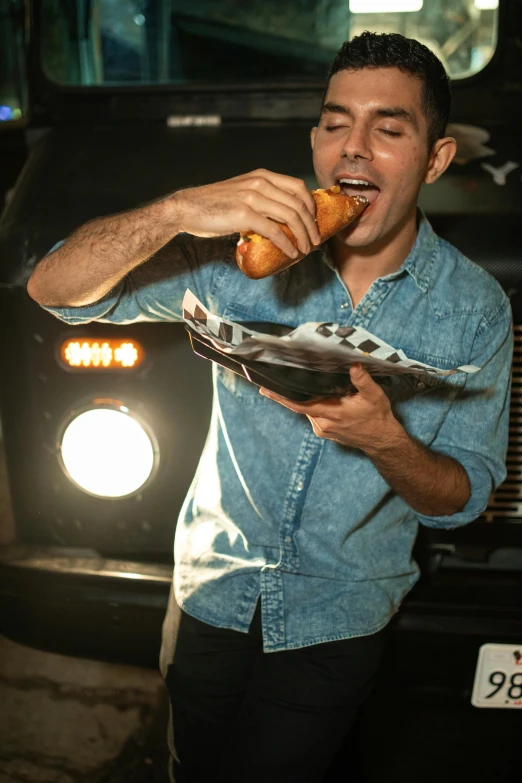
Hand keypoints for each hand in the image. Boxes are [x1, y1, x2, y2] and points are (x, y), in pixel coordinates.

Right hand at [171, 169, 320, 257]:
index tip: (315, 221)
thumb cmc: (214, 204)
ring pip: (290, 217)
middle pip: (298, 204)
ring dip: (302, 236)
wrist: (187, 207)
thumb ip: (261, 197)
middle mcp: (260, 183)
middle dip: (311, 225)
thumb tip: (281, 217)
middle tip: (315, 240)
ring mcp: (252, 198)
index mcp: (262, 176)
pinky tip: (291, 252)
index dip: (312, 205)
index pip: (298, 187)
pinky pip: (274, 231)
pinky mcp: (243, 215)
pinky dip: (286, 244)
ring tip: (306, 249)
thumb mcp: (242, 192)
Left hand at [259, 363, 399, 451]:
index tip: (265, 389)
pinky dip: (312, 404)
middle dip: (291, 391)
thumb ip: (362, 380)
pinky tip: (318, 395)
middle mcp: (322, 424)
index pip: (299, 405)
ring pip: (306, 409)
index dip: (281, 397)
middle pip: (300, 405)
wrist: (381, 440)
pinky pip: (312, 414)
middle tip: (282, 375)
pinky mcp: (324, 431)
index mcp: (331, 414)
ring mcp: (322, 429)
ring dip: (305, 397)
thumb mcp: (374, 396)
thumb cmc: (377, 417)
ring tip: (306, 382)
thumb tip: (354, 365)